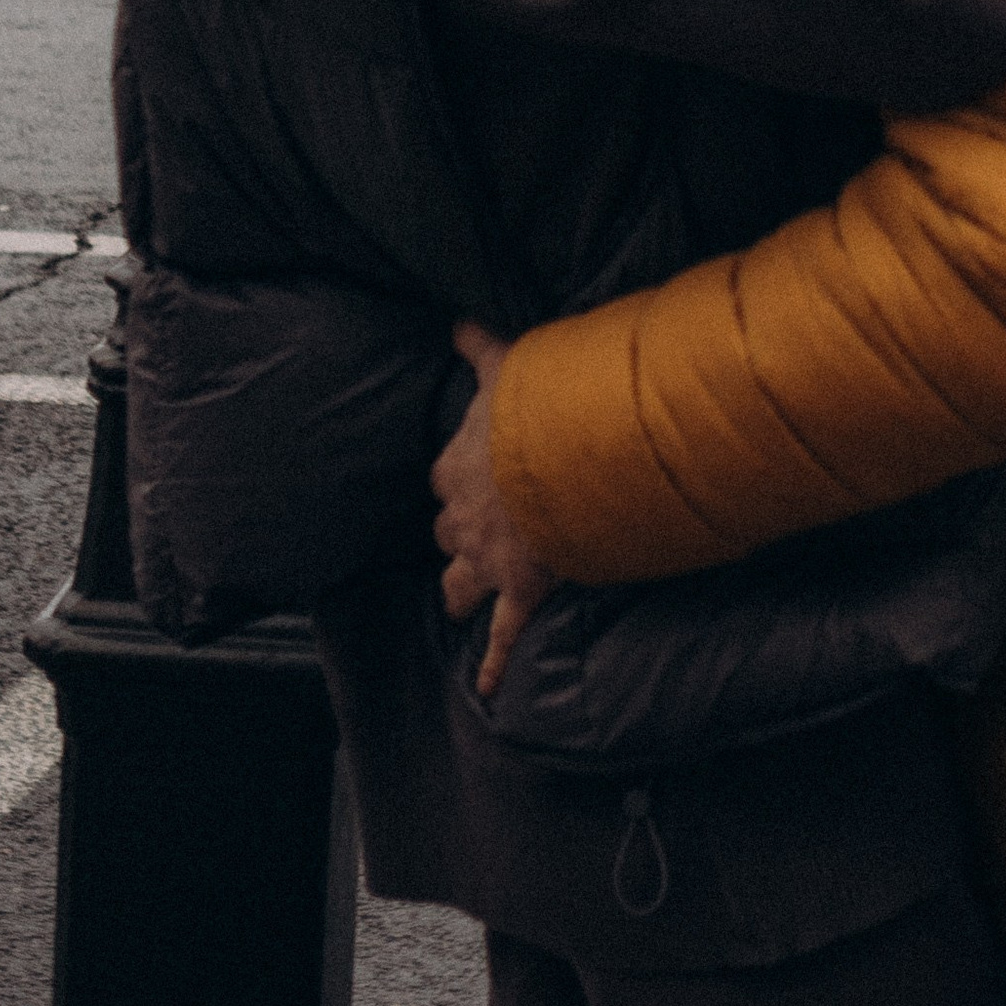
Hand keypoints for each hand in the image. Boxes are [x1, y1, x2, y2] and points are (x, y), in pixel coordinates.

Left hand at [432, 320, 555, 698]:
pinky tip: (486, 686)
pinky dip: (493, 662)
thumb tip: (454, 318)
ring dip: (461, 590)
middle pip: (447, 533)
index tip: (470, 477)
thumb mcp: (503, 368)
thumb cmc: (534, 412)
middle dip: (458, 535)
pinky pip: (502, 636)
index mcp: (457, 469)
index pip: (444, 479)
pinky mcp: (518, 592)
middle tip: (472, 536)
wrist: (562, 462)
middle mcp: (463, 519)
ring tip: (461, 600)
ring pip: (459, 584)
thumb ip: (476, 344)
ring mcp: (488, 561)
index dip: (457, 480)